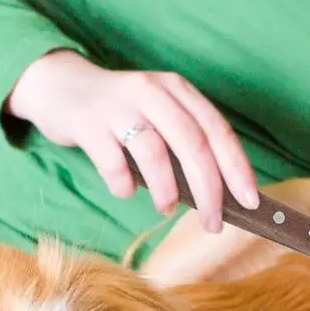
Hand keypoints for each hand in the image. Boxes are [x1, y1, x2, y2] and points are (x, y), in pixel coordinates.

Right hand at [6, 49, 258, 231]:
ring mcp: (119, 104)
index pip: (218, 131)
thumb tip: (218, 198)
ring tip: (166, 208)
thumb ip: (185, 148)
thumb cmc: (121, 115)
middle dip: (209, 189)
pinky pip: (112, 160)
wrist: (59, 87)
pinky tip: (125, 191)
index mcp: (178, 91)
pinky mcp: (88, 121)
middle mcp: (152, 91)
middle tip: (213, 223)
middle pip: (193, 143)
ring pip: (154, 150)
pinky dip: (123, 184)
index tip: (250, 202)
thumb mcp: (159, 118)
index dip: (237, 168)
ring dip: (166, 189)